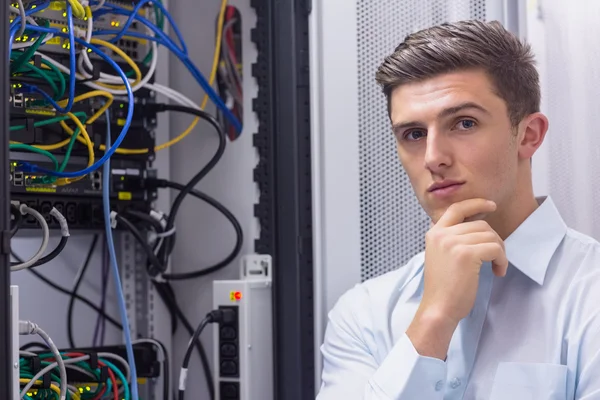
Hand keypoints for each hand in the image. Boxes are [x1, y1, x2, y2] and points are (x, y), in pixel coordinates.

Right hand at [406, 198, 507, 358]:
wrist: (438, 308)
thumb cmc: (443, 288)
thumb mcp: (442, 256)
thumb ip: (452, 239)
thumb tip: (478, 226)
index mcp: (434, 234)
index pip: (456, 208)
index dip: (475, 203)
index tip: (491, 206)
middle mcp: (442, 234)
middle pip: (480, 224)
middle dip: (494, 240)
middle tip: (496, 258)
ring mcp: (453, 243)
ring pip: (490, 236)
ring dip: (500, 252)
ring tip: (496, 268)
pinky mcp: (466, 254)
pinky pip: (495, 248)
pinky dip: (502, 260)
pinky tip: (497, 272)